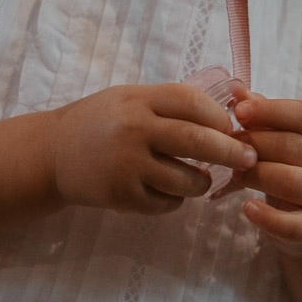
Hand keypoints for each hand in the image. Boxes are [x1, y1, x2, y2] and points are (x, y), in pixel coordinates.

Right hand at [48, 83, 257, 213]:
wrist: (52, 153)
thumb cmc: (100, 122)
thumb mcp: (130, 100)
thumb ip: (169, 103)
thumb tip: (230, 108)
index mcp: (138, 99)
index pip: (193, 103)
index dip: (219, 117)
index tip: (232, 128)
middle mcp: (134, 128)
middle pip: (197, 140)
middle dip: (231, 152)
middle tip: (249, 159)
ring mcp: (127, 164)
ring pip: (187, 179)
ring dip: (202, 182)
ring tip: (199, 179)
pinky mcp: (121, 195)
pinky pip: (166, 203)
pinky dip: (174, 200)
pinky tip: (165, 190)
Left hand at [228, 93, 301, 257]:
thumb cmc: (293, 168)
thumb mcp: (284, 138)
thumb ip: (262, 114)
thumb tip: (234, 87)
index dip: (270, 110)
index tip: (239, 112)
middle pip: (293, 146)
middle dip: (254, 144)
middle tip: (226, 148)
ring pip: (293, 181)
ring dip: (257, 175)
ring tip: (235, 175)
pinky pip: (292, 225)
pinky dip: (267, 218)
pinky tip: (247, 208)